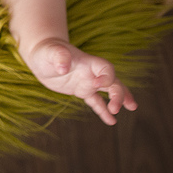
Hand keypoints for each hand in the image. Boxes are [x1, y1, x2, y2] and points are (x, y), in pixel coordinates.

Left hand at [22, 38, 137, 125]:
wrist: (41, 56)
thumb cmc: (46, 51)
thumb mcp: (50, 52)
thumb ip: (59, 57)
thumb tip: (63, 68)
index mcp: (88, 62)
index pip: (106, 68)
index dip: (106, 77)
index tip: (97, 86)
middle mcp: (92, 72)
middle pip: (113, 82)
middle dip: (118, 94)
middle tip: (116, 108)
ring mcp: (88, 82)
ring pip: (110, 91)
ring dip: (120, 99)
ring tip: (131, 108)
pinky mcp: (82, 91)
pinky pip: (96, 102)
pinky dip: (103, 111)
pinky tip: (111, 121)